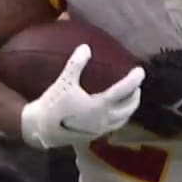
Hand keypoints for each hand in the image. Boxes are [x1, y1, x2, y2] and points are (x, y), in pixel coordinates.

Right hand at [19, 44, 143, 148]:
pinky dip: (121, 117)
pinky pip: (115, 125)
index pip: (123, 91)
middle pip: (129, 107)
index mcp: (99, 106)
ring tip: (131, 98)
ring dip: (130, 107)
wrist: (41, 128)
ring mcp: (100, 129)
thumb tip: (85, 47)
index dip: (133, 80)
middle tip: (137, 84)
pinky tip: (116, 111)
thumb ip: (76, 64)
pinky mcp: (95, 135)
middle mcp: (103, 119)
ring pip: (123, 119)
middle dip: (135, 95)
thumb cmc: (53, 104)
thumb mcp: (64, 82)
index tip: (140, 71)